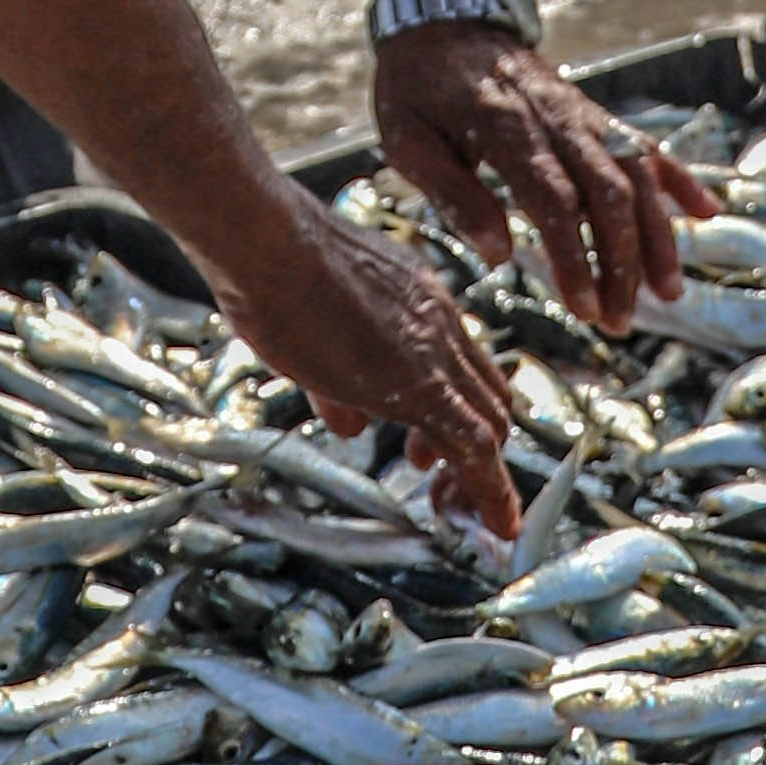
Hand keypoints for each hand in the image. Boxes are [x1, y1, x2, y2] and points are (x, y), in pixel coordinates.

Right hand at [208, 189, 525, 543]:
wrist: (268, 241)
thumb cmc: (269, 271)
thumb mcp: (309, 332)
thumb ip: (335, 383)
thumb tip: (350, 426)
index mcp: (416, 300)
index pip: (461, 365)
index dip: (460, 411)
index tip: (439, 451)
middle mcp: (439, 319)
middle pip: (487, 394)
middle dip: (479, 447)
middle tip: (445, 483)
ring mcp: (434, 348)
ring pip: (489, 420)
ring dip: (483, 473)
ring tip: (457, 506)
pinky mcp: (418, 381)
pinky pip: (473, 443)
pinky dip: (493, 490)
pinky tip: (497, 524)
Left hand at [374, 24, 712, 335]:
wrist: (444, 16)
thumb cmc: (417, 88)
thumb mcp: (406, 138)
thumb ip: (451, 194)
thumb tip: (496, 253)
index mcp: (506, 127)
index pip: (554, 199)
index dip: (574, 256)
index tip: (583, 307)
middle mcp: (557, 119)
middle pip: (609, 193)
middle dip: (622, 263)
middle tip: (618, 322)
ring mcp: (582, 114)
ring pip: (639, 174)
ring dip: (659, 235)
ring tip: (669, 293)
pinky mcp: (594, 112)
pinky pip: (646, 145)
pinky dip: (679, 179)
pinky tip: (706, 214)